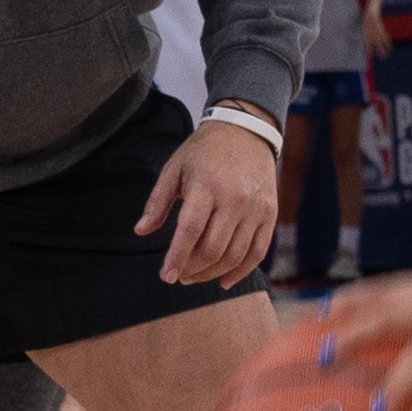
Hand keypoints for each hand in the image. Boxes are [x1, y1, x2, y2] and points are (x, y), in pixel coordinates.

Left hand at [137, 124, 277, 284]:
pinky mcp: (270, 214)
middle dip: (192, 269)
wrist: (246, 131)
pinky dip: (241, 271)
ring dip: (212, 273)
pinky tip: (223, 280)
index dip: (177, 257)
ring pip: (234, 255)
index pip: (190, 231)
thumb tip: (141, 231)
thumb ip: (158, 201)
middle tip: (179, 276)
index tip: (166, 276)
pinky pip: (257, 252)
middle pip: (213, 248)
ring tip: (195, 277)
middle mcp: (234, 199)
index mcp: (206, 185)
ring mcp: (255, 208)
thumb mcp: (174, 169)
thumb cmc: (204, 151)